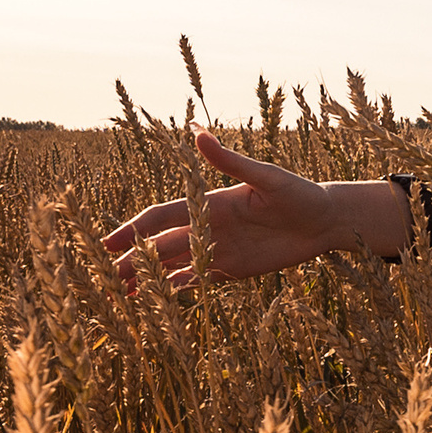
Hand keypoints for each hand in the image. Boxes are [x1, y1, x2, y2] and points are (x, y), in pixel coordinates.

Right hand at [103, 130, 354, 288]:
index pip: (161, 217)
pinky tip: (157, 300)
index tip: (107, 243)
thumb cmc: (300, 193)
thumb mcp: (266, 178)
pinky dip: (177, 288)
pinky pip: (199, 280)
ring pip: (174, 264)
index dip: (133, 229)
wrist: (326, 221)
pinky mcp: (235, 269)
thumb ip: (231, 161)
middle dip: (132, 260)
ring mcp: (219, 249)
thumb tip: (198, 132)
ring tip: (123, 293)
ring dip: (149, 277)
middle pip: (160, 246)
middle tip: (105, 278)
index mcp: (209, 203)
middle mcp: (207, 227)